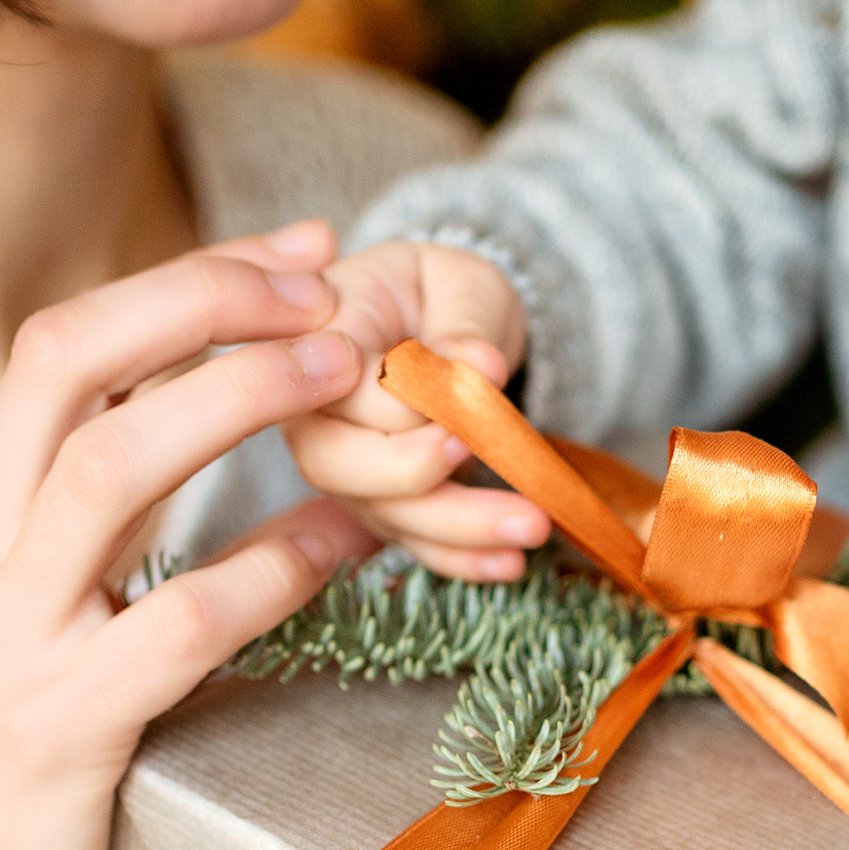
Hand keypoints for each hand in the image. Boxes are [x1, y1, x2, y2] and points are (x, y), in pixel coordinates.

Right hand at [0, 224, 378, 849]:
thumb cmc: (11, 766)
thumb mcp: (22, 611)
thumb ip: (80, 513)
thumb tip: (196, 402)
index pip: (66, 343)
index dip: (188, 279)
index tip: (297, 251)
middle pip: (69, 359)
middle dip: (203, 296)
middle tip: (326, 283)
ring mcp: (2, 638)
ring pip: (112, 465)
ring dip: (238, 398)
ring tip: (343, 370)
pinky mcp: (56, 730)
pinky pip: (179, 621)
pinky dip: (273, 565)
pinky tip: (350, 540)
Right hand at [282, 238, 546, 580]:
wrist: (448, 326)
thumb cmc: (444, 295)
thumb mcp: (462, 285)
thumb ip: (464, 324)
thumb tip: (477, 366)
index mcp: (321, 340)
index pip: (342, 387)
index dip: (403, 404)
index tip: (468, 399)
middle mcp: (315, 413)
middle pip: (336, 464)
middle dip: (416, 476)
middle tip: (483, 461)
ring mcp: (346, 468)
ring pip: (382, 513)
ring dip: (459, 528)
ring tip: (533, 526)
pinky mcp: (382, 507)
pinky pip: (414, 543)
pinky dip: (462, 560)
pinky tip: (509, 563)